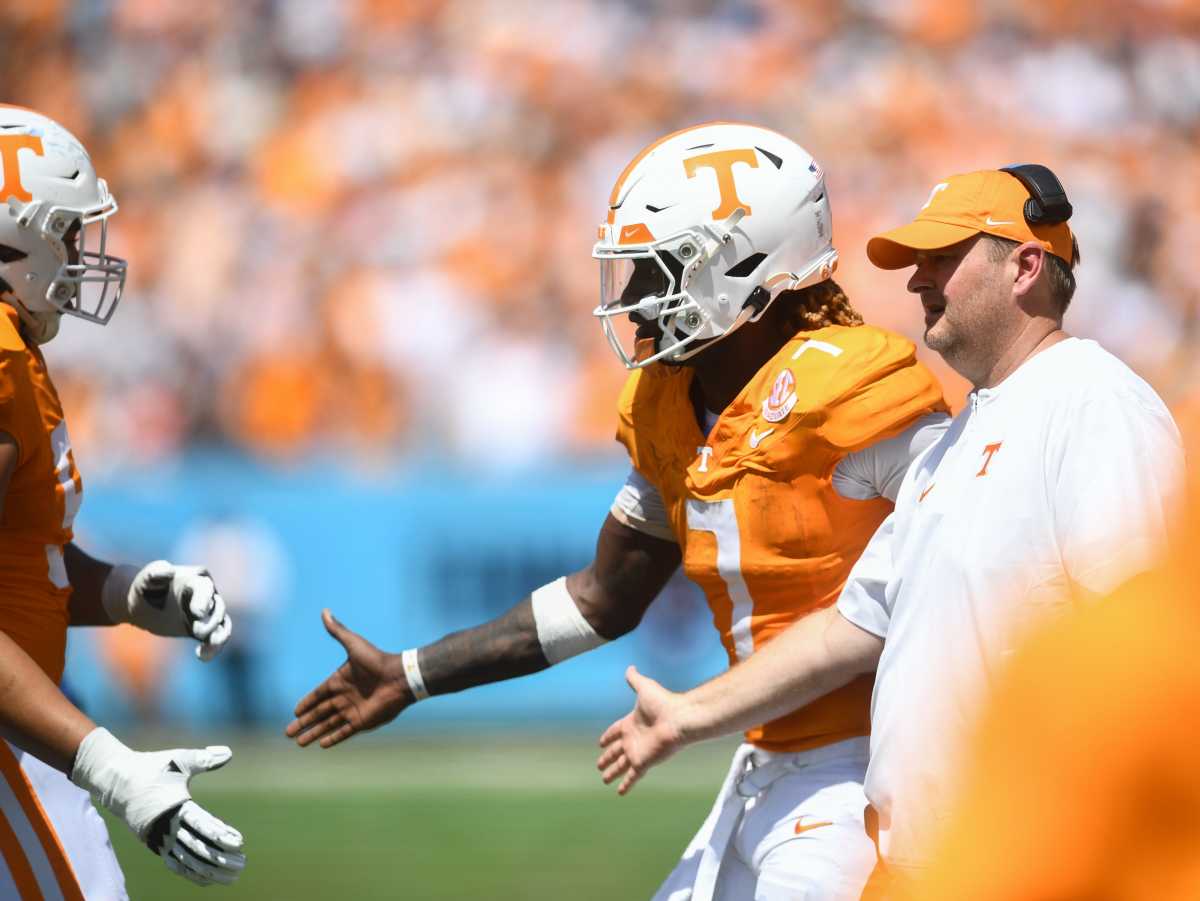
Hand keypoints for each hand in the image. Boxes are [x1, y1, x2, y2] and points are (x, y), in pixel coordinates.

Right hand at [70, 728, 245, 885]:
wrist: (116, 781)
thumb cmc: (151, 767)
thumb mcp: (179, 759)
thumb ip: (205, 759)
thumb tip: (229, 753)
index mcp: (174, 807)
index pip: (201, 824)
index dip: (220, 834)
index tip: (238, 842)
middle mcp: (166, 827)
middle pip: (197, 848)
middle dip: (221, 858)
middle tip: (242, 863)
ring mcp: (159, 839)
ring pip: (187, 862)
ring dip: (210, 870)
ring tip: (233, 876)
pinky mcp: (154, 845)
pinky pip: (175, 864)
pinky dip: (192, 873)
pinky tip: (209, 880)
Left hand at [108, 560, 232, 660]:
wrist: (141, 604)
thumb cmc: (143, 588)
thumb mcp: (145, 579)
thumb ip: (155, 572)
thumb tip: (169, 570)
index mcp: (195, 579)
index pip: (205, 588)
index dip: (204, 600)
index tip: (198, 613)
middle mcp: (206, 594)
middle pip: (217, 606)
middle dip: (211, 620)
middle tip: (196, 631)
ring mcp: (207, 612)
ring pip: (222, 623)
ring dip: (219, 636)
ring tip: (209, 646)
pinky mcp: (204, 628)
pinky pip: (216, 637)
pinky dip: (213, 647)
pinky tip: (202, 656)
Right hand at [285, 609, 410, 747]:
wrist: (399, 677)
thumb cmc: (377, 660)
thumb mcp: (354, 644)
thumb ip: (338, 630)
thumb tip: (325, 611)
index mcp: (339, 681)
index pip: (318, 695)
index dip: (306, 703)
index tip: (295, 711)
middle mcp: (344, 697)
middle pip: (318, 713)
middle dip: (303, 723)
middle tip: (287, 733)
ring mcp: (352, 710)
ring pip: (327, 724)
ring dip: (313, 733)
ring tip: (298, 742)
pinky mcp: (362, 721)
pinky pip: (343, 732)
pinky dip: (333, 738)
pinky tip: (321, 745)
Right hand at [597, 666, 686, 794]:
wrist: (678, 718)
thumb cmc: (663, 703)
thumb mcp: (645, 688)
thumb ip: (635, 680)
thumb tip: (630, 667)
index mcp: (631, 723)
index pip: (615, 731)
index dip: (608, 736)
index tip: (601, 742)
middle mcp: (634, 739)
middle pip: (616, 751)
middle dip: (607, 758)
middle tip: (599, 765)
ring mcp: (638, 752)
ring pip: (621, 765)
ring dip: (612, 773)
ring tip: (604, 780)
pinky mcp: (643, 762)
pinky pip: (632, 776)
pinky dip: (626, 785)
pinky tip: (619, 793)